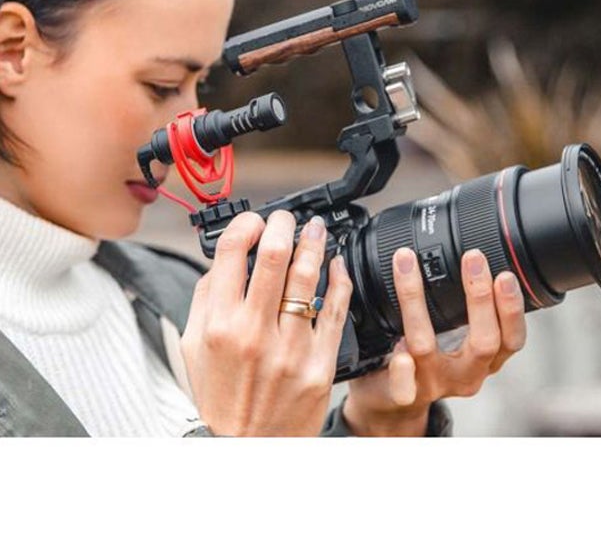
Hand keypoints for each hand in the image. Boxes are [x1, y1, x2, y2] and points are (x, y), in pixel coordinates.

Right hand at [181, 210, 352, 435]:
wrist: (247, 448)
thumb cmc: (220, 396)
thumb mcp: (193, 347)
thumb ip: (205, 299)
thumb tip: (224, 258)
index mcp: (219, 325)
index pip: (231, 253)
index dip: (245, 224)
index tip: (253, 222)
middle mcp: (253, 333)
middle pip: (273, 255)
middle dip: (282, 225)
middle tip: (285, 219)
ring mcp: (290, 349)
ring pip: (308, 277)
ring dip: (313, 243)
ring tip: (315, 230)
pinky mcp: (319, 364)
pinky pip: (335, 309)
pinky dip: (339, 279)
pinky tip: (336, 264)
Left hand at [343, 248, 525, 435]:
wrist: (392, 401)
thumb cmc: (427, 359)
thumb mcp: (456, 334)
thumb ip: (468, 305)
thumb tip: (476, 253)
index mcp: (483, 360)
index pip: (512, 338)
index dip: (511, 308)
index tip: (504, 273)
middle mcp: (465, 375)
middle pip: (484, 343)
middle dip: (480, 297)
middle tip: (473, 257)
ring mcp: (433, 384)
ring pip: (427, 346)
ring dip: (416, 299)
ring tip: (407, 263)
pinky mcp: (403, 393)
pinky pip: (403, 385)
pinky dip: (401, 366)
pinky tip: (398, 347)